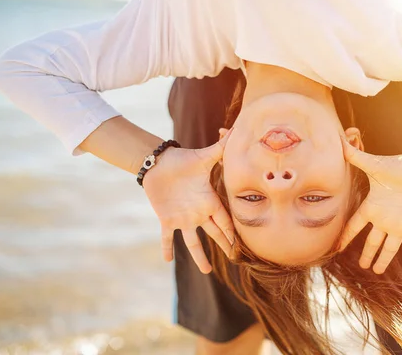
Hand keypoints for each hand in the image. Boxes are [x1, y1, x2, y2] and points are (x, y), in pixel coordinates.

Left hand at [143, 132, 233, 273]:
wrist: (159, 162)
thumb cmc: (183, 159)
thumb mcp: (204, 157)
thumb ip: (221, 147)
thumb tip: (235, 129)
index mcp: (210, 201)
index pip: (225, 220)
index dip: (234, 233)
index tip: (242, 246)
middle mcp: (199, 213)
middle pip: (215, 234)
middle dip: (224, 246)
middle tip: (234, 260)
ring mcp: (183, 218)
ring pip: (194, 241)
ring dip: (199, 256)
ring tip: (205, 272)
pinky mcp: (166, 220)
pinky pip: (167, 237)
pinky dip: (167, 248)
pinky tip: (167, 260)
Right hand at [338, 137, 401, 273]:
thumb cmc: (400, 166)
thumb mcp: (375, 165)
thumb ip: (356, 157)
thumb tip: (338, 140)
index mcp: (373, 207)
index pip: (355, 225)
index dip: (346, 236)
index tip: (337, 247)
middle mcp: (385, 219)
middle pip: (372, 241)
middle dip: (366, 254)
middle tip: (361, 266)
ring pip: (390, 247)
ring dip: (384, 260)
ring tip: (376, 271)